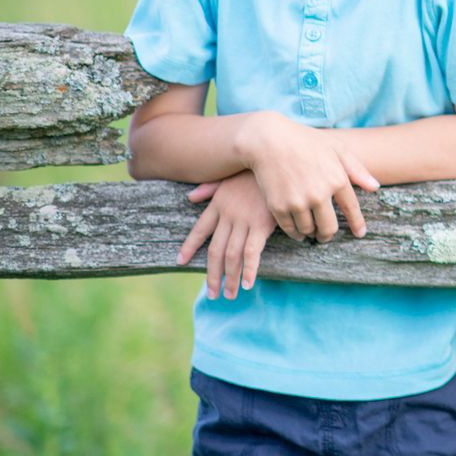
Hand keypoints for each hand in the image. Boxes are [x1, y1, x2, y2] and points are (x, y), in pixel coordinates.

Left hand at [178, 172, 276, 299]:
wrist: (276, 160)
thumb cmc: (255, 169)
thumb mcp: (228, 176)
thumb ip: (209, 188)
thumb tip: (190, 197)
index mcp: (218, 205)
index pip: (199, 230)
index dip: (189, 247)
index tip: (180, 262)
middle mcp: (227, 216)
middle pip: (215, 251)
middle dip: (213, 275)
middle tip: (213, 294)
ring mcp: (244, 221)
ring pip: (231, 256)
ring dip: (230, 278)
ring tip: (230, 295)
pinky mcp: (262, 225)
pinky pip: (252, 252)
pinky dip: (249, 270)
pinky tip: (248, 284)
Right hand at [238, 112, 379, 241]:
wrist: (268, 141)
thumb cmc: (304, 141)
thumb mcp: (336, 148)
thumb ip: (357, 169)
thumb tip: (375, 188)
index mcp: (337, 179)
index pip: (351, 209)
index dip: (357, 224)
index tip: (360, 233)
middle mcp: (319, 194)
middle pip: (328, 227)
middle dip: (328, 235)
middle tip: (326, 236)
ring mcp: (298, 201)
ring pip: (308, 230)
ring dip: (311, 233)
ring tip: (311, 231)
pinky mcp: (279, 206)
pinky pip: (290, 229)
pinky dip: (295, 233)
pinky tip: (297, 231)